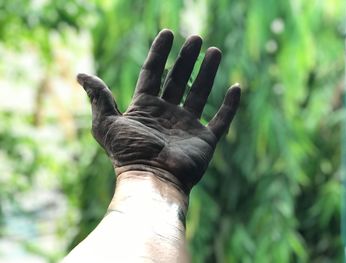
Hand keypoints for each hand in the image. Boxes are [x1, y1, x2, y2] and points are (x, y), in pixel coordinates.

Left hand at [77, 29, 239, 192]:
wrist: (152, 180)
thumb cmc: (128, 154)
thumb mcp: (106, 123)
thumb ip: (99, 97)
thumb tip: (81, 74)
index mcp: (145, 108)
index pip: (153, 73)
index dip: (159, 53)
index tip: (167, 33)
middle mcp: (167, 114)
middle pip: (178, 79)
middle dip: (187, 58)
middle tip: (195, 38)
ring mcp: (187, 126)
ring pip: (200, 93)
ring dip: (208, 72)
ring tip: (214, 51)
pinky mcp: (205, 140)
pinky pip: (221, 119)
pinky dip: (230, 105)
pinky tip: (236, 87)